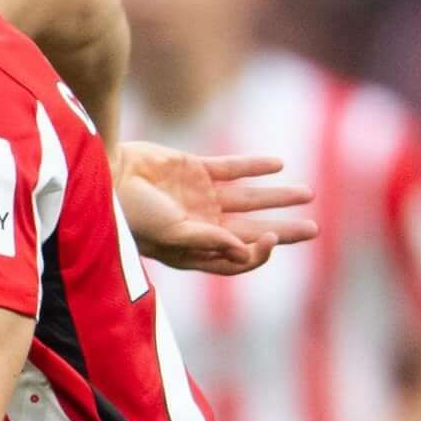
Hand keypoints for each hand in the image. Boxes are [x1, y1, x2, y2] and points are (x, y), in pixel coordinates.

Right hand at [116, 144, 315, 276]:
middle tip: (314, 230)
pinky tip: (279, 164)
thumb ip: (208, 241)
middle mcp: (203, 225)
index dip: (260, 252)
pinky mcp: (196, 169)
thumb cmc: (131, 213)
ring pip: (249, 199)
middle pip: (252, 230)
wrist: (106, 175)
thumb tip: (245, 250)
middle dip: (284, 230)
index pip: (239, 257)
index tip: (272, 238)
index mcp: (197, 249)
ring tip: (307, 193)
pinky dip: (255, 166)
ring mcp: (201, 196)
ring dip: (277, 196)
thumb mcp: (170, 233)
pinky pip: (232, 168)